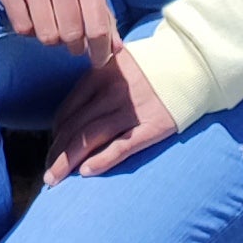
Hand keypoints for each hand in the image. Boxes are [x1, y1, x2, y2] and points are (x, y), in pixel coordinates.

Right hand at [0, 0, 117, 59]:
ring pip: (46, 35)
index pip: (97, 26)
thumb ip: (104, 14)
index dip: (100, 50)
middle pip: (71, 34)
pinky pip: (22, 28)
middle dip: (74, 46)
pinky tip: (34, 18)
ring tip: (53, 27)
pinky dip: (29, 30)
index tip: (98, 60)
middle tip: (72, 42)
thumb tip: (115, 49)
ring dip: (51, 38)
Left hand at [43, 44, 178, 181]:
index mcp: (101, 74)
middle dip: (57, 153)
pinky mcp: (152, 127)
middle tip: (48, 173)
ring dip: (68, 161)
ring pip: (91, 138)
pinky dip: (101, 160)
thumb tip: (72, 113)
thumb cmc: (153, 67)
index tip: (52, 149)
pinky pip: (121, 147)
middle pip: (75, 127)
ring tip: (55, 179)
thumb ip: (96, 80)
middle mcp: (113, 92)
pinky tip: (85, 173)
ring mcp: (132, 110)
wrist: (194, 64)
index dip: (56, 133)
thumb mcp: (118, 62)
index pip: (68, 109)